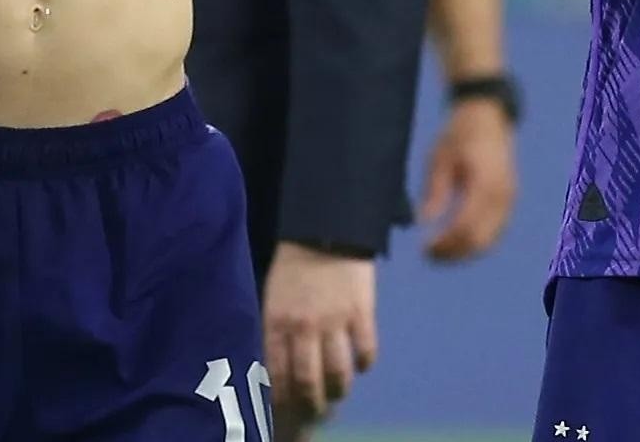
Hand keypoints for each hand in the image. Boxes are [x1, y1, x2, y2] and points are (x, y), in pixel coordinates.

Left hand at [263, 242, 376, 421]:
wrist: (326, 229)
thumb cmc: (295, 267)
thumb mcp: (273, 298)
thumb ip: (276, 330)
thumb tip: (279, 367)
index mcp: (278, 322)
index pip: (278, 374)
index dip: (283, 398)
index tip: (287, 407)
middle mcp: (304, 326)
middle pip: (308, 381)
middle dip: (312, 404)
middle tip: (316, 410)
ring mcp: (335, 320)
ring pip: (338, 372)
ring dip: (339, 389)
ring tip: (339, 392)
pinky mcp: (362, 311)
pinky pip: (366, 350)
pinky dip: (364, 363)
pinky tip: (361, 364)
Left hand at [419, 98, 517, 262]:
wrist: (488, 116)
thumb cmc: (459, 134)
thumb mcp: (439, 158)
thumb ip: (434, 191)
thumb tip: (423, 221)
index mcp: (484, 181)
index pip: (465, 225)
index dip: (444, 243)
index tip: (423, 248)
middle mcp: (502, 194)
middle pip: (479, 240)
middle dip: (454, 253)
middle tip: (428, 256)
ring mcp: (509, 198)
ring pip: (489, 241)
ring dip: (464, 252)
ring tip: (438, 253)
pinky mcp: (509, 201)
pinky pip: (495, 232)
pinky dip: (475, 242)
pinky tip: (454, 242)